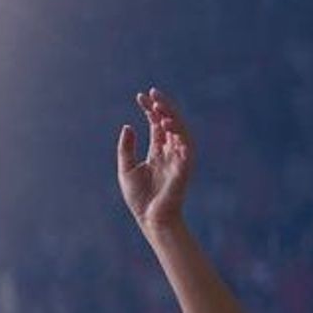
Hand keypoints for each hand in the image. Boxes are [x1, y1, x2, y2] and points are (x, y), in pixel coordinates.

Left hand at [116, 87, 193, 231]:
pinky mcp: (184, 168)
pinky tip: (168, 124)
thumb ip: (126, 148)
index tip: (140, 96)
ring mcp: (179, 159)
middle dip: (162, 107)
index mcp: (157, 151)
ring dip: (171, 117)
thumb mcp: (126, 169)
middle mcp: (170, 152)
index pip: (156, 124)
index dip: (150, 110)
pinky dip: (178, 135)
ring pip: (180, 131)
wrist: (150, 219)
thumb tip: (128, 126)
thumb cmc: (139, 198)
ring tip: (159, 105)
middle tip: (152, 93)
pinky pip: (186, 148)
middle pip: (169, 123)